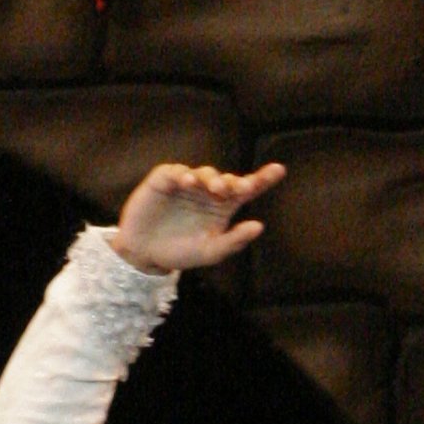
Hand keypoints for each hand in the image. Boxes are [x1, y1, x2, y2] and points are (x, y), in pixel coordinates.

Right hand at [110, 160, 284, 277]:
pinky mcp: (165, 179)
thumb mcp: (210, 252)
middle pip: (227, 179)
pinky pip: (177, 172)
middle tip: (240, 189)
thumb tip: (259, 226)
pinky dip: (184, 175)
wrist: (145, 254)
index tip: (279, 169)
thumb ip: (234, 241)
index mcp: (223, 207)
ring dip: (212, 178)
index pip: (247, 190)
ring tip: (216, 188)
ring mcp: (187, 184)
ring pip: (205, 173)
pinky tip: (189, 182)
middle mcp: (208, 192)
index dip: (263, 179)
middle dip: (235, 182)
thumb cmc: (181, 253)